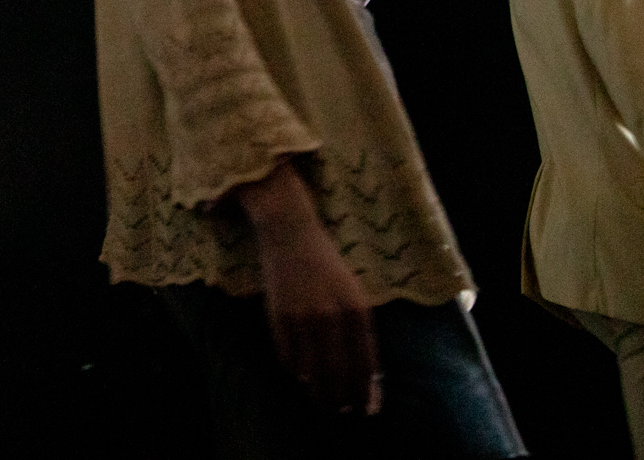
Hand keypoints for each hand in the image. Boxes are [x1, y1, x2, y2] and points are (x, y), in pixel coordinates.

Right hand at [236, 163, 380, 415]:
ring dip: (319, 392)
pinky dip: (296, 372)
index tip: (365, 409)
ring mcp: (302, 317)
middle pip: (338, 372)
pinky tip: (302, 378)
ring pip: (312, 370)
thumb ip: (359, 330)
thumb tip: (366, 375)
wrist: (290, 232)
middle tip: (343, 412)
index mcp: (357, 309)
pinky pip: (287, 357)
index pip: (364, 364)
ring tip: (324, 403)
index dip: (365, 391)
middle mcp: (331, 316)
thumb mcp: (353, 293)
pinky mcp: (278, 316)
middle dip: (342, 399)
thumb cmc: (327, 264)